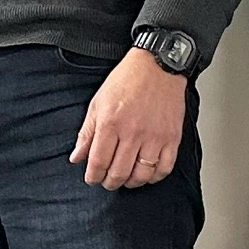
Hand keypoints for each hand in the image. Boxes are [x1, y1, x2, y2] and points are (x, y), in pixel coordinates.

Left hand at [72, 49, 186, 188]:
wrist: (157, 66)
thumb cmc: (128, 80)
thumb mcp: (98, 103)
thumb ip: (86, 133)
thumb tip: (76, 157)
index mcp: (111, 123)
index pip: (98, 162)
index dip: (93, 176)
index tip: (92, 178)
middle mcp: (133, 132)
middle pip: (119, 172)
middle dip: (109, 182)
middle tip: (107, 181)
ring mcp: (154, 137)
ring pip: (141, 175)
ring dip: (131, 182)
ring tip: (126, 178)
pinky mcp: (172, 137)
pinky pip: (164, 168)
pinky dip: (154, 177)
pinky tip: (147, 173)